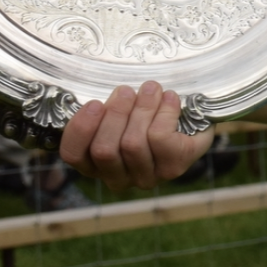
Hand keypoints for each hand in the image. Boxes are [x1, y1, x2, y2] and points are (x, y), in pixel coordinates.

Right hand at [58, 82, 214, 192]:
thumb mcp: (119, 110)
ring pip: (133, 143)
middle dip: (116, 113)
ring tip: (151, 89)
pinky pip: (160, 139)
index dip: (80, 129)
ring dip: (142, 109)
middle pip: (104, 149)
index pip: (73, 155)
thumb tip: (96, 100)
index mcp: (95, 164)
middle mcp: (118, 177)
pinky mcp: (173, 167)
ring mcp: (146, 177)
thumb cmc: (147, 115)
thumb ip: (103, 110)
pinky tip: (169, 99)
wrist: (193, 121)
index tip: (94, 103)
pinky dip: (165, 112)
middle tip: (126, 91)